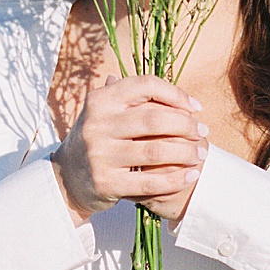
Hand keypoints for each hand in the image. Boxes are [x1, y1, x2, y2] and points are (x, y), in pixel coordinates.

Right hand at [52, 73, 209, 223]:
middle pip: (154, 119)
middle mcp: (97, 124)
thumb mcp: (105, 113)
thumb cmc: (97, 141)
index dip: (175, 94)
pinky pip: (149, 182)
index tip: (195, 108)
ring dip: (186, 153)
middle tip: (203, 132)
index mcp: (100, 100)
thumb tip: (176, 95)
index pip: (145, 86)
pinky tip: (190, 175)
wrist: (66, 178)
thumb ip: (135, 100)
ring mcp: (99, 155)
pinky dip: (175, 179)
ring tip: (201, 153)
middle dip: (186, 125)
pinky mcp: (105, 183)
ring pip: (156, 152)